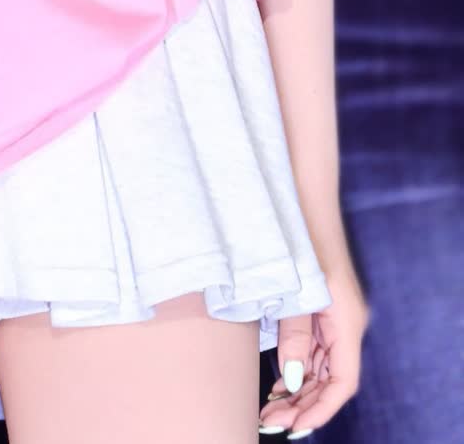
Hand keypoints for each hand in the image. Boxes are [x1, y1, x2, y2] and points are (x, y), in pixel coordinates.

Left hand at [259, 257, 367, 436]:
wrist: (302, 198)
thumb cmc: (298, 239)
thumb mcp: (295, 290)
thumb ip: (295, 336)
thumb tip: (294, 380)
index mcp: (346, 321)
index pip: (343, 381)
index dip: (321, 409)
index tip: (294, 425)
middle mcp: (346, 323)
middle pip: (332, 379)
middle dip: (305, 405)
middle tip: (271, 421)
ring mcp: (335, 316)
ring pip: (324, 368)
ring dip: (301, 391)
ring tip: (271, 408)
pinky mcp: (322, 308)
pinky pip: (316, 350)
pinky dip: (300, 369)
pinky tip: (279, 382)